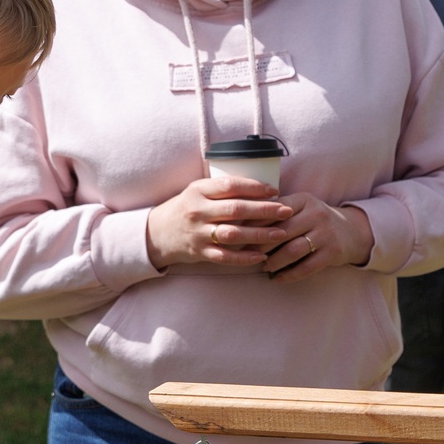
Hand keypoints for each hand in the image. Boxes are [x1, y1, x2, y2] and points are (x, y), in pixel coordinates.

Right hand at [146, 175, 291, 271]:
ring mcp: (198, 233)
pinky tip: (261, 256)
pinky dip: (244, 258)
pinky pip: (224, 256)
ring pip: (233, 234)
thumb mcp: (198, 192)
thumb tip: (260, 188)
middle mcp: (198, 211)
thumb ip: (222, 190)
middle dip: (264, 210)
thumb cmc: (186, 208)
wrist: (158, 232)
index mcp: (198, 190)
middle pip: (236, 209)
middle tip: (286, 211)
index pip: (230, 185)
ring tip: (281, 233)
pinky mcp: (199, 252)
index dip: (254, 187)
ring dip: (259, 234)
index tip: (274, 190)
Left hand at [246, 191, 372, 281]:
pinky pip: (306, 267)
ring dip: (274, 261)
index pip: (274, 211)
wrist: (351, 232)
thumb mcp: (301, 209)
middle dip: (261, 245)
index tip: (240, 234)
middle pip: (282, 231)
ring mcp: (326, 234)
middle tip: (247, 254)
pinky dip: (289, 275)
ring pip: (293, 250)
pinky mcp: (332, 252)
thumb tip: (242, 224)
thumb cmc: (315, 221)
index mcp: (304, 200)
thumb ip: (277, 213)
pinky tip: (277, 278)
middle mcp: (316, 214)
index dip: (255, 223)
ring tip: (264, 267)